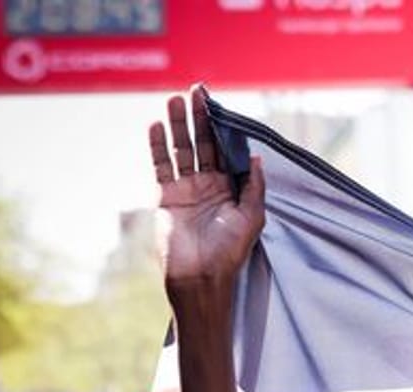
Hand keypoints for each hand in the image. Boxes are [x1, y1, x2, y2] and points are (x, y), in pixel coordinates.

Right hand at [150, 85, 264, 296]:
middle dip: (200, 118)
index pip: (226, 151)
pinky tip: (157, 126)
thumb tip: (255, 156)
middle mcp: (209, 186)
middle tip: (196, 92)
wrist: (200, 276)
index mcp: (232, 189)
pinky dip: (158, 146)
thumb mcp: (252, 216)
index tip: (220, 105)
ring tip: (174, 100)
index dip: (223, 128)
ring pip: (181, 150)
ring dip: (179, 125)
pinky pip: (162, 166)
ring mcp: (187, 190)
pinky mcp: (167, 197)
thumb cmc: (230, 251)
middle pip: (203, 144)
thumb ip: (254, 186)